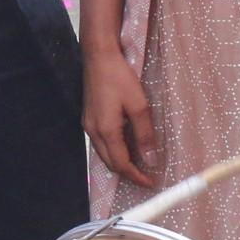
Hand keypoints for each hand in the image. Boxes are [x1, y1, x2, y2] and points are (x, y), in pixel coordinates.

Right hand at [83, 43, 160, 187]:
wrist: (99, 57)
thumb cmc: (120, 78)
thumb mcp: (139, 106)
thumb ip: (145, 135)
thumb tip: (151, 159)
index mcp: (106, 131)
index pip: (121, 164)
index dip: (136, 176)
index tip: (151, 182)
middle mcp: (93, 132)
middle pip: (110, 163)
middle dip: (128, 173)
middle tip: (146, 176)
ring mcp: (88, 125)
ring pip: (104, 154)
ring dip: (120, 162)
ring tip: (138, 163)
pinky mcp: (88, 118)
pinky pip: (101, 143)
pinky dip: (114, 150)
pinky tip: (126, 145)